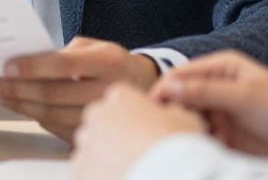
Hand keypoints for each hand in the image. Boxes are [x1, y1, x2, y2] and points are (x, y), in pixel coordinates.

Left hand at [0, 36, 159, 141]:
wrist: (141, 86)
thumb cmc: (110, 62)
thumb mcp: (94, 47)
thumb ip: (64, 53)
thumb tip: (26, 62)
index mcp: (108, 62)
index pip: (63, 65)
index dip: (33, 67)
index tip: (8, 67)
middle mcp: (108, 90)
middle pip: (54, 94)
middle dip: (18, 90)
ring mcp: (103, 115)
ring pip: (53, 115)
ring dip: (22, 106)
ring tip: (2, 97)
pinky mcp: (96, 132)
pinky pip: (59, 128)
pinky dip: (37, 118)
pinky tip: (23, 108)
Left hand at [72, 82, 205, 179]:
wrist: (168, 177)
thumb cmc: (179, 148)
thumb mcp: (187, 118)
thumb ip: (171, 110)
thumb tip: (169, 113)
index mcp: (120, 95)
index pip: (120, 100)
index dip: (135, 116)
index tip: (147, 131)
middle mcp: (97, 114)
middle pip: (101, 122)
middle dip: (115, 135)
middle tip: (138, 153)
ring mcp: (86, 143)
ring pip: (91, 148)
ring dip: (105, 157)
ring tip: (132, 168)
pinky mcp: (80, 170)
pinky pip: (87, 171)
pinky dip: (99, 176)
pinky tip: (124, 177)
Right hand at [150, 50, 267, 156]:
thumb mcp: (245, 96)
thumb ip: (206, 91)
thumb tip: (170, 87)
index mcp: (222, 67)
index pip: (181, 75)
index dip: (163, 89)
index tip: (150, 108)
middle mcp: (218, 87)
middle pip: (181, 97)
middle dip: (171, 111)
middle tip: (166, 128)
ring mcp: (221, 112)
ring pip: (189, 119)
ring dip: (183, 129)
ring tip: (185, 140)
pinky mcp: (226, 135)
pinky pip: (201, 137)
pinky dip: (195, 143)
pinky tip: (197, 149)